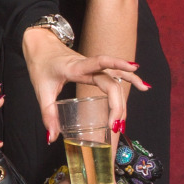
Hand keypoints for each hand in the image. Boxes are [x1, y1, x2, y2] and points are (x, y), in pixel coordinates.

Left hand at [20, 28, 147, 139]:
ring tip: (126, 118)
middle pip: (111, 82)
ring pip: (116, 79)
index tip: (132, 72)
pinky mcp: (95, 69)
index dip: (117, 66)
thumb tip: (53, 137)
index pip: (100, 64)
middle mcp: (88, 65)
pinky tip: (143, 86)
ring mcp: (93, 66)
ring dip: (124, 97)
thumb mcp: (41, 91)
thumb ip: (48, 115)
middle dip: (117, 104)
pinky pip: (115, 74)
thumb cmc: (40, 65)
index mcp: (75, 67)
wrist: (40, 46)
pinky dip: (129, 79)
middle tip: (115, 127)